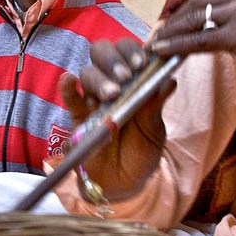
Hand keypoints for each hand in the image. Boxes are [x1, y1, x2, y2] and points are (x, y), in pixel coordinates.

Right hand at [57, 38, 174, 201]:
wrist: (124, 184)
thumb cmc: (142, 153)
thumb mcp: (155, 131)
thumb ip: (155, 105)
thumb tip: (168, 79)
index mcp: (133, 81)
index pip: (128, 53)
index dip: (133, 51)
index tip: (142, 62)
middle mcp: (112, 84)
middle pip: (103, 54)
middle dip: (114, 59)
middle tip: (126, 76)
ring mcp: (93, 100)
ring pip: (87, 73)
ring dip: (99, 78)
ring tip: (112, 94)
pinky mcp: (78, 118)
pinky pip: (70, 98)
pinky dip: (67, 88)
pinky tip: (68, 81)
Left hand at [148, 0, 235, 90]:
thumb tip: (211, 28)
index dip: (187, 7)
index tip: (171, 20)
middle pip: (198, 2)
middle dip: (175, 19)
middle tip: (158, 33)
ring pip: (196, 19)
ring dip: (172, 33)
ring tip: (157, 45)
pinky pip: (202, 39)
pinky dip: (179, 46)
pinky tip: (165, 52)